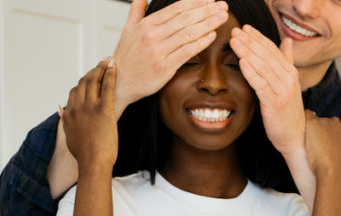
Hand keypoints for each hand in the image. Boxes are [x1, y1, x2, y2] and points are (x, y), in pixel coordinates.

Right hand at [61, 60, 118, 170]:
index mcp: (70, 114)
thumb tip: (60, 110)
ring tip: (108, 60)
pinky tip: (114, 66)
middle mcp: (77, 107)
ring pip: (93, 81)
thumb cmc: (84, 154)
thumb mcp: (70, 136)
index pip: (74, 92)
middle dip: (93, 71)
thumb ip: (65, 121)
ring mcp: (90, 107)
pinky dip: (109, 74)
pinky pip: (106, 86)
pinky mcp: (104, 110)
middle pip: (83, 82)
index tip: (91, 78)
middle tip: (101, 63)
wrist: (93, 163)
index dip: (83, 83)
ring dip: (101, 68)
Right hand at [112, 0, 228, 112]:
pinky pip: (186, 51)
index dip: (196, 2)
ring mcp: (158, 51)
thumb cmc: (126, 58)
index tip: (210, 0)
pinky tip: (212, 36)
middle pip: (185, 18)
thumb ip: (136, 12)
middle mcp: (152, 35)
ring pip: (188, 33)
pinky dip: (200, 42)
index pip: (176, 8)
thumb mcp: (127, 30)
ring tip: (222, 18)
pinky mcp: (164, 67)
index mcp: (146, 24)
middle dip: (206, 11)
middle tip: (222, 6)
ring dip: (208, 23)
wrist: (118, 83)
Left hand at [230, 26, 304, 156]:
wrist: (295, 136)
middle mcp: (288, 78)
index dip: (258, 37)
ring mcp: (282, 90)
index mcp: (290, 72)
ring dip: (247, 52)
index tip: (244, 28)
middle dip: (249, 42)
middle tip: (235, 31)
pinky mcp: (274, 102)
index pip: (273, 49)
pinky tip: (241, 63)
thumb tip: (287, 41)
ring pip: (262, 66)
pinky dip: (251, 72)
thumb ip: (287, 61)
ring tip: (234, 42)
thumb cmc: (288, 111)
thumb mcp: (289, 84)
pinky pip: (261, 84)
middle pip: (266, 55)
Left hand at [304, 111, 340, 177]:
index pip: (336, 128)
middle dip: (321, 132)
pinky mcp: (312, 123)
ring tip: (306, 142)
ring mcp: (324, 122)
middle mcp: (336, 123)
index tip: (324, 146)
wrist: (332, 170)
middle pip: (325, 123)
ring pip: (315, 121)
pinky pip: (306, 115)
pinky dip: (304, 119)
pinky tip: (298, 126)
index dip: (329, 137)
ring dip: (311, 129)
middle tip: (315, 145)